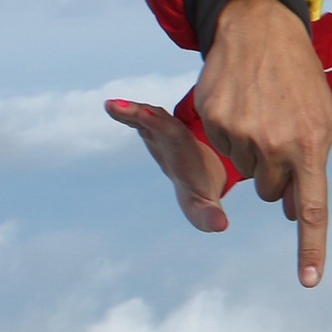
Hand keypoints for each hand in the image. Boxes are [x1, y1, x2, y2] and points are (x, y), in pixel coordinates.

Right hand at [105, 98, 230, 232]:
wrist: (207, 177)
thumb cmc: (202, 194)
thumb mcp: (205, 208)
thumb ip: (210, 215)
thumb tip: (220, 226)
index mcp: (186, 155)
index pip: (175, 136)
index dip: (162, 125)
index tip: (148, 115)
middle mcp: (176, 140)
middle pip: (160, 122)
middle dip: (141, 114)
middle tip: (115, 106)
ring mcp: (164, 135)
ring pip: (149, 117)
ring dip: (131, 110)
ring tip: (110, 105)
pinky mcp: (154, 134)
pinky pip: (142, 120)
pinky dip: (130, 113)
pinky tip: (112, 107)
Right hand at [196, 0, 331, 285]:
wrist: (262, 31)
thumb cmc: (300, 80)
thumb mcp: (321, 120)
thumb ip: (310, 168)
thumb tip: (291, 212)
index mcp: (310, 145)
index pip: (312, 208)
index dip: (311, 247)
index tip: (309, 281)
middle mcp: (275, 144)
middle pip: (271, 192)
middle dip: (277, 173)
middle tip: (281, 133)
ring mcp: (241, 133)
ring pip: (245, 172)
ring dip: (253, 152)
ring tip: (263, 111)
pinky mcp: (213, 121)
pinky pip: (222, 149)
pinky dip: (231, 135)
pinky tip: (242, 104)